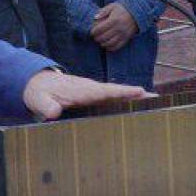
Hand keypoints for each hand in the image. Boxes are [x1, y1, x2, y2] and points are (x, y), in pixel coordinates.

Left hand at [23, 69, 152, 120]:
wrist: (38, 83)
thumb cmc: (39, 92)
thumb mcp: (39, 99)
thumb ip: (46, 105)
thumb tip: (54, 112)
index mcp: (81, 90)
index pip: (104, 91)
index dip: (121, 92)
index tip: (139, 91)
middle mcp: (91, 89)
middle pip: (117, 92)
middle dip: (136, 95)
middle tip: (157, 98)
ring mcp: (94, 92)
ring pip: (117, 96)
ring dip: (136, 99)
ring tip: (157, 103)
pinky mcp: (94, 97)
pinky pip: (113, 99)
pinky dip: (127, 101)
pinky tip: (140, 109)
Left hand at [90, 3, 138, 51]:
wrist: (136, 13)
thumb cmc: (122, 9)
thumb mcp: (112, 6)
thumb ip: (103, 11)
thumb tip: (95, 18)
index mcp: (114, 20)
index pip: (100, 29)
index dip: (94, 32)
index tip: (92, 32)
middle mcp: (119, 28)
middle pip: (104, 37)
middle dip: (97, 38)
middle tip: (94, 37)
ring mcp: (123, 35)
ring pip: (109, 43)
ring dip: (102, 44)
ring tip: (100, 41)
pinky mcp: (126, 39)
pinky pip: (117, 46)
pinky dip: (110, 48)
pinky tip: (106, 45)